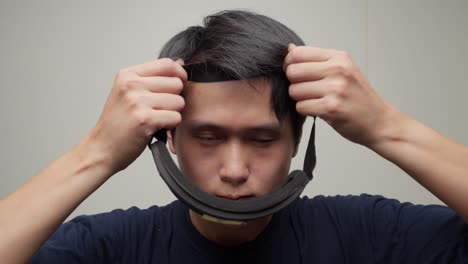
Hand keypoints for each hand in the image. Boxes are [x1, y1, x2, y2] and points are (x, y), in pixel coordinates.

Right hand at [88, 58, 186, 173]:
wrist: (102, 148)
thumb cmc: (118, 124)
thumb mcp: (129, 93)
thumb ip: (154, 77)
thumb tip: (180, 63)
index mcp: (128, 75)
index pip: (167, 64)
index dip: (180, 74)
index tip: (179, 85)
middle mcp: (131, 85)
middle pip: (176, 83)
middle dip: (176, 98)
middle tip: (161, 109)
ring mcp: (137, 102)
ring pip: (178, 102)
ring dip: (173, 113)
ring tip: (157, 119)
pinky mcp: (144, 119)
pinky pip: (175, 118)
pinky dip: (170, 126)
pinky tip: (156, 128)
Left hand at [284, 44, 393, 146]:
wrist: (378, 121)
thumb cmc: (357, 97)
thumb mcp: (342, 70)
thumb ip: (316, 60)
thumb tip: (290, 49)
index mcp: (339, 58)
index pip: (298, 54)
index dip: (289, 65)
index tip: (295, 74)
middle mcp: (338, 70)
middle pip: (293, 72)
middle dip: (293, 83)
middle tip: (305, 91)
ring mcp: (335, 88)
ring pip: (294, 90)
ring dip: (300, 99)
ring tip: (315, 101)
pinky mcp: (331, 108)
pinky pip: (301, 107)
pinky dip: (305, 111)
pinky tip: (318, 110)